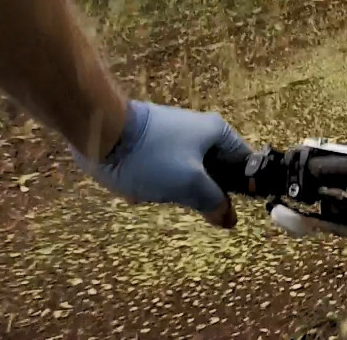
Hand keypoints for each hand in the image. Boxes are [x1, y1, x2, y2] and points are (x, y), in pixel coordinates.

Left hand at [72, 100, 250, 227]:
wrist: (101, 133)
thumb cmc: (152, 156)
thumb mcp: (190, 184)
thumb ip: (214, 202)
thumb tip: (229, 218)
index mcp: (217, 131)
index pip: (245, 162)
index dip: (242, 187)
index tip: (228, 207)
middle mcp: (200, 129)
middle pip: (215, 171)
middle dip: (199, 191)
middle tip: (185, 200)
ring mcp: (174, 135)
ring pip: (186, 174)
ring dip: (173, 188)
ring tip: (155, 191)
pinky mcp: (152, 143)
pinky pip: (163, 170)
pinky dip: (154, 182)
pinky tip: (138, 186)